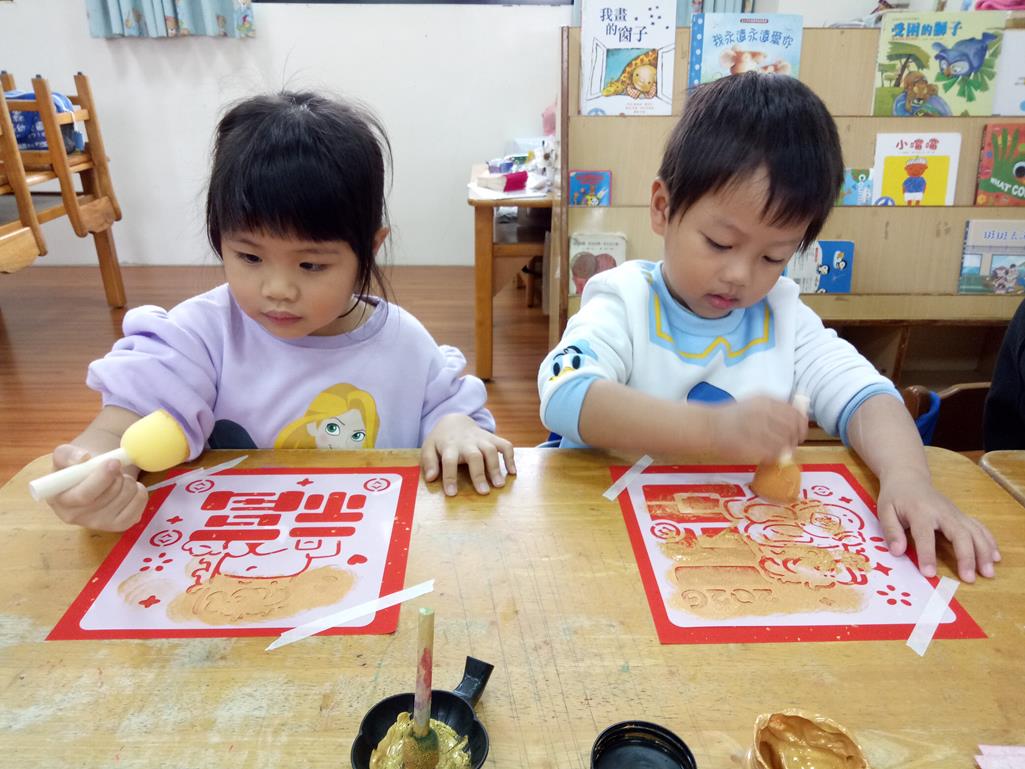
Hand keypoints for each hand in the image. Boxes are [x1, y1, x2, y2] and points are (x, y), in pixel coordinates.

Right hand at [46, 444, 147, 530]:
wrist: (92, 478)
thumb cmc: (76, 468)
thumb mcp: (64, 456)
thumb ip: (67, 454)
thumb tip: (82, 458)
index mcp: (60, 500)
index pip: (84, 495)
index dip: (102, 478)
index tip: (113, 462)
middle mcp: (77, 517)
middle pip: (110, 495)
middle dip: (117, 475)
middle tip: (113, 465)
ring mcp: (100, 523)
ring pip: (127, 496)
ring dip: (127, 480)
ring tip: (116, 478)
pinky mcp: (121, 524)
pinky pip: (140, 501)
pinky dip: (139, 490)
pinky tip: (127, 487)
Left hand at [421, 414, 516, 496]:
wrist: (454, 421)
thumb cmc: (441, 440)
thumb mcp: (428, 448)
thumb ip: (429, 462)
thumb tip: (431, 478)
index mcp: (449, 446)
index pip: (449, 461)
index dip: (450, 476)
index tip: (451, 493)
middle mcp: (467, 442)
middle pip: (474, 456)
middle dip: (479, 474)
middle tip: (484, 492)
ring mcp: (482, 439)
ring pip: (491, 450)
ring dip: (496, 467)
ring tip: (499, 485)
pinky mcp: (493, 438)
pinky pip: (505, 445)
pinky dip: (510, 457)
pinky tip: (513, 472)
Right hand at [707, 396, 807, 462]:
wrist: (708, 427)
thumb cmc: (732, 415)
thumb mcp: (755, 403)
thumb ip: (776, 408)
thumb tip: (798, 418)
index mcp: (767, 401)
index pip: (795, 414)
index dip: (800, 424)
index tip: (798, 431)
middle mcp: (765, 413)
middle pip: (793, 428)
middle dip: (795, 437)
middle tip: (790, 443)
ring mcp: (760, 430)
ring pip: (785, 442)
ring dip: (785, 448)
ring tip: (776, 449)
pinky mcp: (754, 446)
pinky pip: (774, 454)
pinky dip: (774, 456)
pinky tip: (766, 454)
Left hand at [876, 472, 999, 582]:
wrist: (909, 478)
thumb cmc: (896, 497)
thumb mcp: (885, 511)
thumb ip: (891, 531)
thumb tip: (897, 552)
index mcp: (920, 511)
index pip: (925, 535)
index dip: (927, 554)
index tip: (929, 574)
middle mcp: (942, 512)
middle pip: (960, 533)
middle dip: (966, 556)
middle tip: (969, 578)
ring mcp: (955, 513)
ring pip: (975, 532)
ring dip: (984, 552)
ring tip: (988, 572)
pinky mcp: (962, 515)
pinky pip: (979, 528)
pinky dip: (989, 542)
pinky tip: (995, 557)